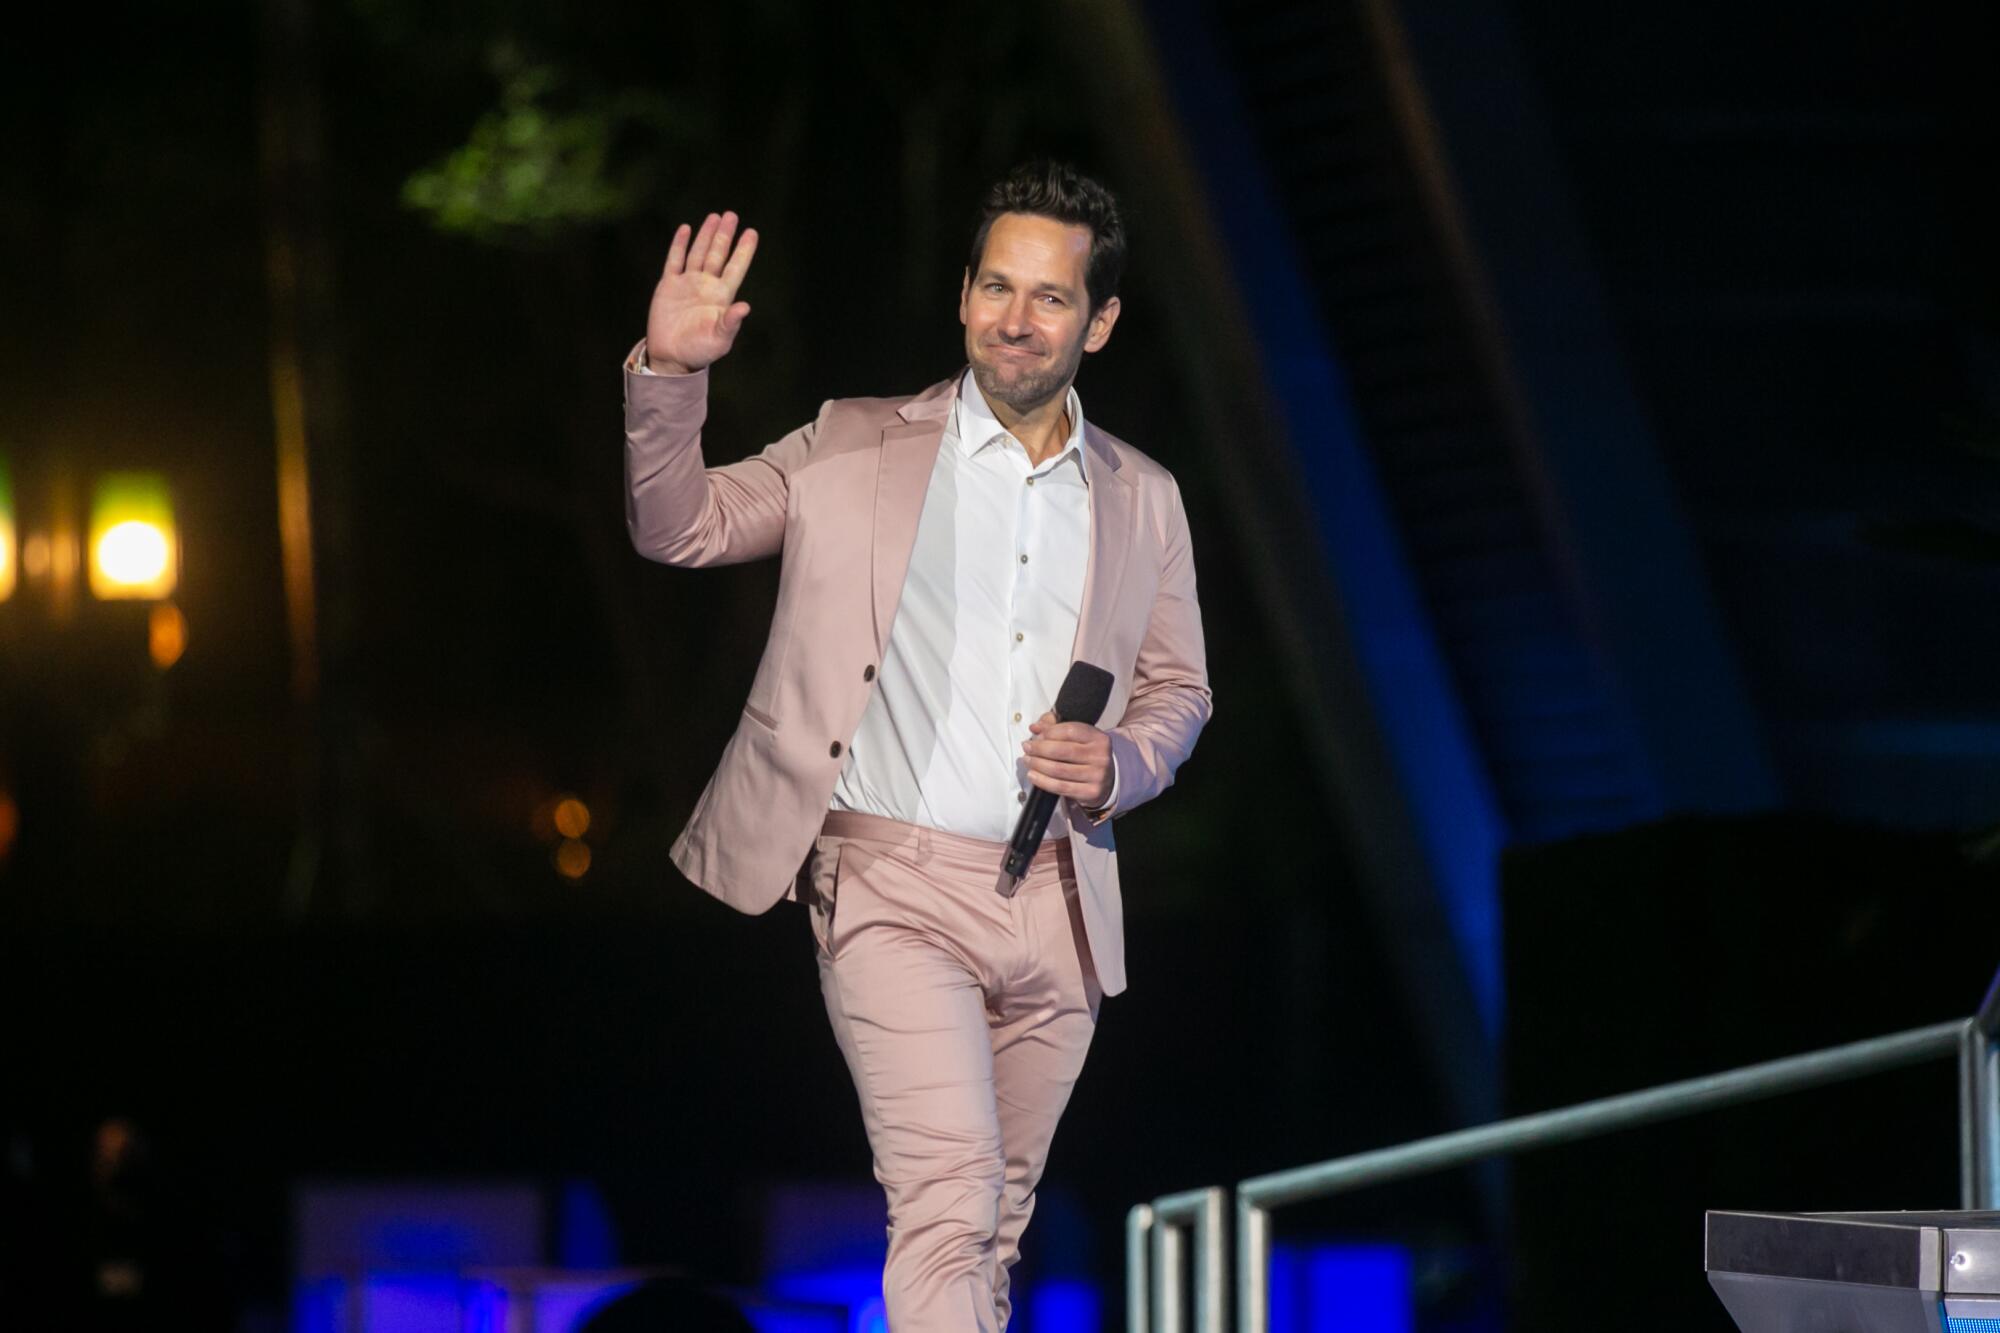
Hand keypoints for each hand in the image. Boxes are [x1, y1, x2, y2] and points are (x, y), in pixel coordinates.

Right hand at [645, 210, 757, 373]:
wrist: (671, 357)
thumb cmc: (699, 351)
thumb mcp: (719, 339)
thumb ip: (731, 322)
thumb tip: (746, 306)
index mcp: (721, 297)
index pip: (735, 268)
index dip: (744, 250)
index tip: (752, 232)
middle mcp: (706, 286)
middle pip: (718, 254)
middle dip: (724, 235)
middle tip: (731, 215)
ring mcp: (687, 284)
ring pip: (698, 253)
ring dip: (706, 235)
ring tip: (714, 217)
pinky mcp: (668, 286)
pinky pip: (674, 261)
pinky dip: (679, 245)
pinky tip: (686, 229)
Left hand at [1022, 710, 1112, 808]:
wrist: (1106, 780)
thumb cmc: (1087, 755)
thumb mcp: (1078, 737)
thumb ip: (1056, 727)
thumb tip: (1035, 727)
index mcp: (1098, 738)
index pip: (1070, 730)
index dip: (1049, 732)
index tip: (1036, 735)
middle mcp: (1100, 756)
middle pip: (1062, 750)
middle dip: (1039, 748)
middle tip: (1027, 747)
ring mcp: (1097, 775)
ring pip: (1058, 770)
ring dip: (1037, 764)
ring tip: (1027, 760)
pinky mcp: (1090, 792)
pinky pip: (1060, 787)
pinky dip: (1042, 781)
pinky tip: (1033, 775)